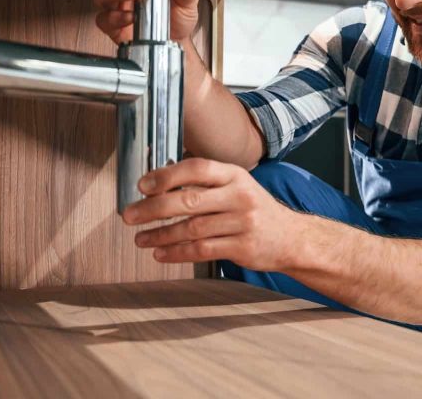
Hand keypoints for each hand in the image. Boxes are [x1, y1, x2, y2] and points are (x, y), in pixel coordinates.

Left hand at [122, 158, 304, 271]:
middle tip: (129, 215)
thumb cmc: (255, 210)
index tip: (142, 186)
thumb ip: (206, 184)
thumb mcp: (237, 186)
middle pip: (189, 201)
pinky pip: (202, 250)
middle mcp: (240, 196)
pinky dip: (177, 253)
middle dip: (153, 209)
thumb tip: (159, 184)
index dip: (167, 175)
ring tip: (140, 238)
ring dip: (160, 234)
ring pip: (192, 229)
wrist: (291, 238)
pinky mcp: (242, 247)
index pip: (197, 168)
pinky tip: (160, 253)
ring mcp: (242, 223)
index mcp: (235, 175)